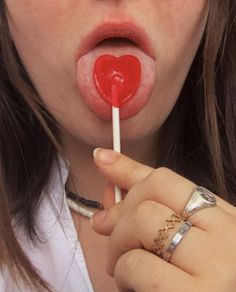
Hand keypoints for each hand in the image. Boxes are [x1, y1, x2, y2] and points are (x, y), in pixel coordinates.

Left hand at [91, 148, 235, 291]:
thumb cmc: (201, 281)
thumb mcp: (186, 236)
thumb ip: (148, 200)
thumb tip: (104, 160)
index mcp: (225, 219)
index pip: (166, 178)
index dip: (127, 172)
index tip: (103, 164)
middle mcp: (226, 238)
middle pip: (148, 198)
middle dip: (120, 215)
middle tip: (112, 233)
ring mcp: (214, 270)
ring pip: (140, 225)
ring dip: (120, 248)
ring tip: (129, 269)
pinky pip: (136, 266)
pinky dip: (124, 276)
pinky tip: (139, 290)